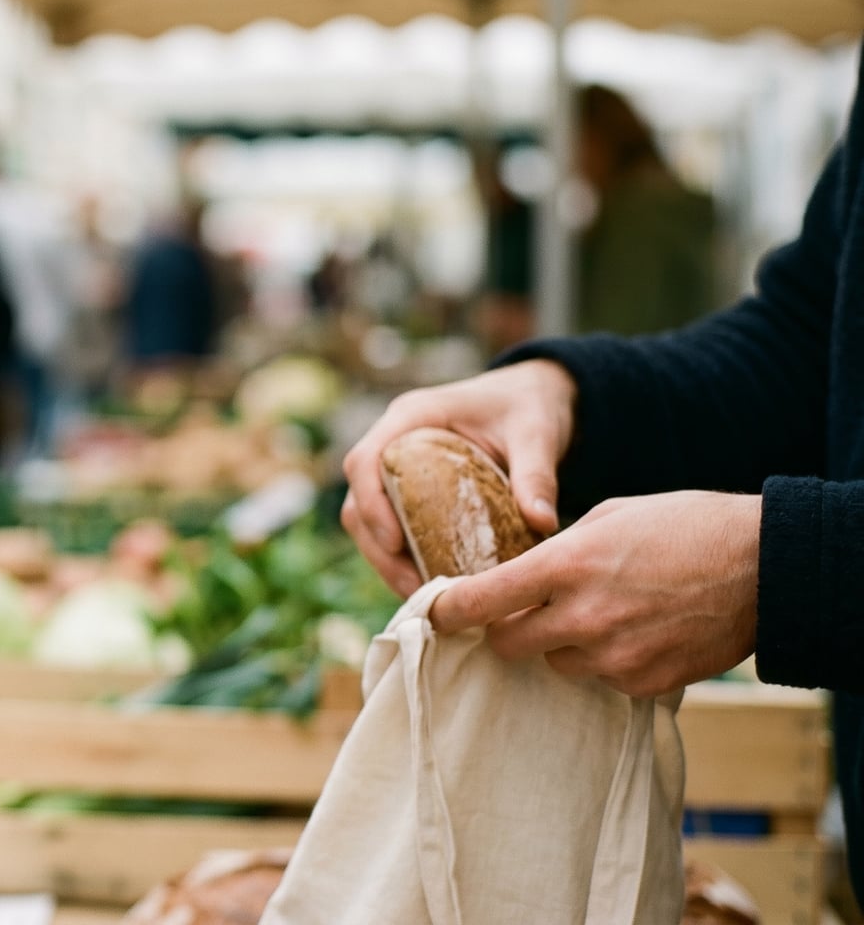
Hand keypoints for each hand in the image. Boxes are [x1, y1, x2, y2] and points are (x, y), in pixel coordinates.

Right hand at [341, 359, 576, 595]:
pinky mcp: (406, 490)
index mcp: (412, 416)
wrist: (530, 396)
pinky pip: (388, 527)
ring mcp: (395, 467)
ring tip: (422, 595)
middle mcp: (393, 441)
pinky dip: (401, 558)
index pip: (364, 460)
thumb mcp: (536, 434)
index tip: (395, 543)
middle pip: (357, 500)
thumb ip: (536, 474)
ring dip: (385, 560)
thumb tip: (541, 522)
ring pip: (365, 520)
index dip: (370, 503)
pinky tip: (430, 583)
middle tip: (413, 587)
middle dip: (377, 548)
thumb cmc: (527, 406)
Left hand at [427, 491, 759, 696]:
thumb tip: (522, 575)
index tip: (433, 612)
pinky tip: (639, 631)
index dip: (448, 610)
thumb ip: (559, 550)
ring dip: (564, 645)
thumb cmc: (687, 526)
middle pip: (508, 644)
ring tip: (604, 612)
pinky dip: (609, 661)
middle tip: (524, 612)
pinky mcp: (646, 683)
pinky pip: (603, 680)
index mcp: (567, 565)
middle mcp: (583, 616)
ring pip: (556, 664)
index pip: (482, 600)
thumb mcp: (610, 516)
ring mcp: (615, 656)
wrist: (767, 566)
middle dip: (508, 630)